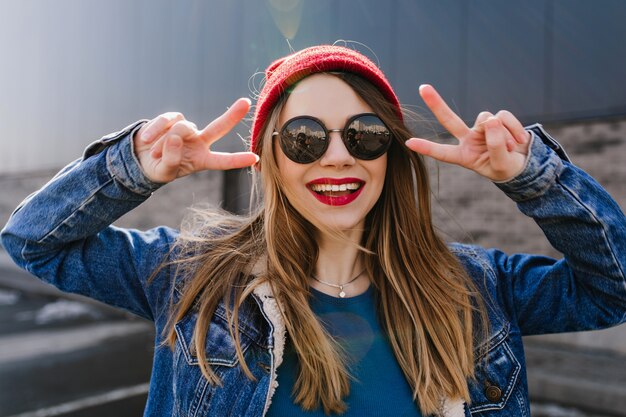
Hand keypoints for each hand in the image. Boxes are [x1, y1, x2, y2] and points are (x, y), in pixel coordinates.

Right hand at [132, 98, 258, 183]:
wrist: (139, 158)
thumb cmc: (157, 168)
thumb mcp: (164, 171)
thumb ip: (171, 159)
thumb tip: (176, 136)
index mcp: (202, 159)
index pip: (222, 160)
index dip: (237, 160)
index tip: (254, 158)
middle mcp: (199, 142)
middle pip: (218, 127)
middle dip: (232, 115)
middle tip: (246, 102)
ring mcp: (187, 129)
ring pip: (182, 128)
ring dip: (165, 142)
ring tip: (153, 153)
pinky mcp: (172, 119)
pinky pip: (167, 120)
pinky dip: (155, 130)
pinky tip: (146, 139)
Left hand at [405, 85, 530, 181]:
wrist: (523, 163)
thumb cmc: (505, 167)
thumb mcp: (501, 164)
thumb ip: (496, 146)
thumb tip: (492, 120)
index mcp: (463, 156)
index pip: (442, 152)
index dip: (426, 148)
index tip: (408, 143)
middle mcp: (468, 139)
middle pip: (449, 119)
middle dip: (436, 103)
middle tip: (422, 87)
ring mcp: (481, 128)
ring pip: (487, 120)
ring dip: (503, 135)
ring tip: (510, 149)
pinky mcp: (497, 119)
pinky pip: (503, 116)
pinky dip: (514, 128)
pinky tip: (519, 141)